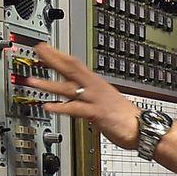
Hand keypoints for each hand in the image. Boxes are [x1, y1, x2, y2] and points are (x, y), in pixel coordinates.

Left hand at [19, 43, 139, 148]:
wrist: (144, 128)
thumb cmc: (126, 117)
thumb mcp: (105, 101)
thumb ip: (89, 96)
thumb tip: (79, 96)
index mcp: (96, 83)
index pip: (75, 64)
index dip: (59, 54)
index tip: (45, 47)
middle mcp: (94, 88)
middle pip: (71, 69)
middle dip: (53, 59)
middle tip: (37, 50)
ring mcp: (95, 99)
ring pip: (69, 88)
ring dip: (49, 84)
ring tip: (32, 81)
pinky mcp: (97, 113)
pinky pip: (76, 109)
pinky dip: (61, 108)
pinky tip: (48, 107)